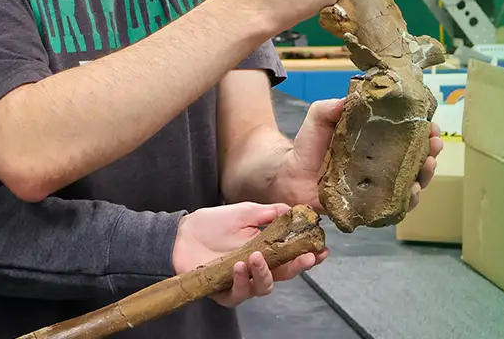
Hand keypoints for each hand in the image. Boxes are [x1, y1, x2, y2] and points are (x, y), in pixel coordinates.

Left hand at [174, 202, 319, 306]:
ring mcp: (241, 282)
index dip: (309, 256)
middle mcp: (257, 268)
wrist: (181, 233)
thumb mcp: (244, 212)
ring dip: (264, 273)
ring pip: (263, 287)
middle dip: (297, 268)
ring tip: (254, 257)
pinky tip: (238, 267)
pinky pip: (238, 294)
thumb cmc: (212, 223)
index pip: (292, 257)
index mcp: (265, 250)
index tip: (322, 250)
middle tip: (304, 258)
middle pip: (284, 275)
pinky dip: (240, 282)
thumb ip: (269, 213)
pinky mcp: (224, 292)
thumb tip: (295, 209)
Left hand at [280, 98, 443, 210]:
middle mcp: (381, 167)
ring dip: (424, 178)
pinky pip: (392, 208)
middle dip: (430, 154)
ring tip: (427, 166)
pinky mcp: (367, 207)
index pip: (408, 138)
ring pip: (410, 186)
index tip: (432, 125)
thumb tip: (348, 99)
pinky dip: (405, 202)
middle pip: (416, 163)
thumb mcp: (320, 118)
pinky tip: (411, 193)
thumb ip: (331, 107)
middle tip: (434, 145)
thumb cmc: (307, 146)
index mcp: (377, 144)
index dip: (424, 132)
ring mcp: (376, 188)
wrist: (288, 175)